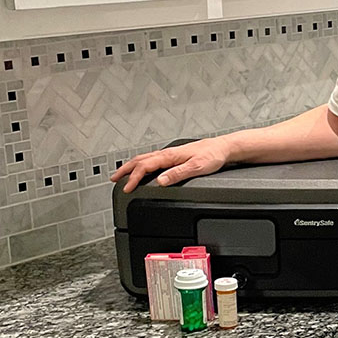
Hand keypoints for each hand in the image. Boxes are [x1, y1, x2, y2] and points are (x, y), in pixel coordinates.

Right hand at [110, 137, 230, 192]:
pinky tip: (144, 168)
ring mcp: (171, 154)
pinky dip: (143, 164)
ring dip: (132, 166)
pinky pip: (153, 159)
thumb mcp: (196, 167)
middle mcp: (168, 153)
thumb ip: (178, 174)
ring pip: (146, 158)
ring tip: (123, 174)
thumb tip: (160, 181)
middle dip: (125, 169)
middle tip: (113, 179)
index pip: (145, 166)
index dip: (133, 178)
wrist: (224, 148)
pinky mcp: (175, 156)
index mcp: (170, 155)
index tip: (126, 188)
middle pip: (141, 160)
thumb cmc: (213, 156)